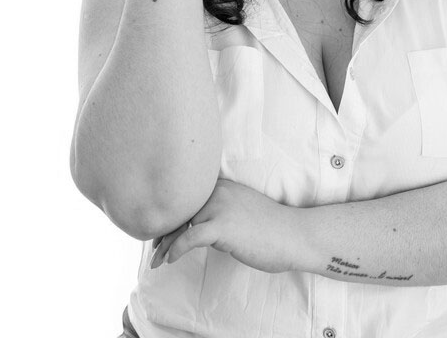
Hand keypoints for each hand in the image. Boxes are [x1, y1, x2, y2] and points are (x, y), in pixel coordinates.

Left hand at [149, 178, 299, 273]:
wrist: (292, 234)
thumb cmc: (269, 227)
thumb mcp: (240, 208)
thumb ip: (219, 209)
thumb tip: (197, 225)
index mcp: (221, 186)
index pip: (186, 198)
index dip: (170, 216)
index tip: (160, 234)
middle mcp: (218, 191)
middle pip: (179, 211)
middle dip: (163, 232)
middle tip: (153, 250)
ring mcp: (220, 206)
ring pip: (181, 225)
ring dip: (164, 245)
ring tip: (156, 261)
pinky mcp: (223, 226)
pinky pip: (190, 238)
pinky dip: (176, 250)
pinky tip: (170, 260)